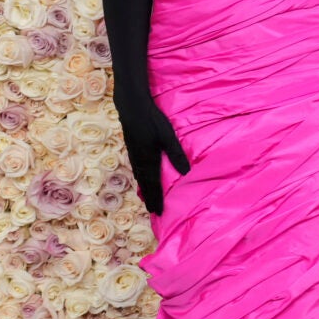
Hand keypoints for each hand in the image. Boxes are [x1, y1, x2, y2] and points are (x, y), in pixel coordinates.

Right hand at [118, 96, 189, 213]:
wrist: (131, 107)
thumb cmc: (152, 121)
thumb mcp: (168, 137)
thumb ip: (176, 154)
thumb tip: (186, 172)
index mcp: (148, 160)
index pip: (153, 185)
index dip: (157, 199)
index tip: (159, 212)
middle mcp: (139, 161)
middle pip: (145, 184)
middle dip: (150, 198)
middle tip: (153, 211)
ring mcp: (134, 155)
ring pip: (139, 177)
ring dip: (144, 190)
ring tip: (147, 200)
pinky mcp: (132, 149)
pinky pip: (136, 170)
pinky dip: (140, 179)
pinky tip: (140, 179)